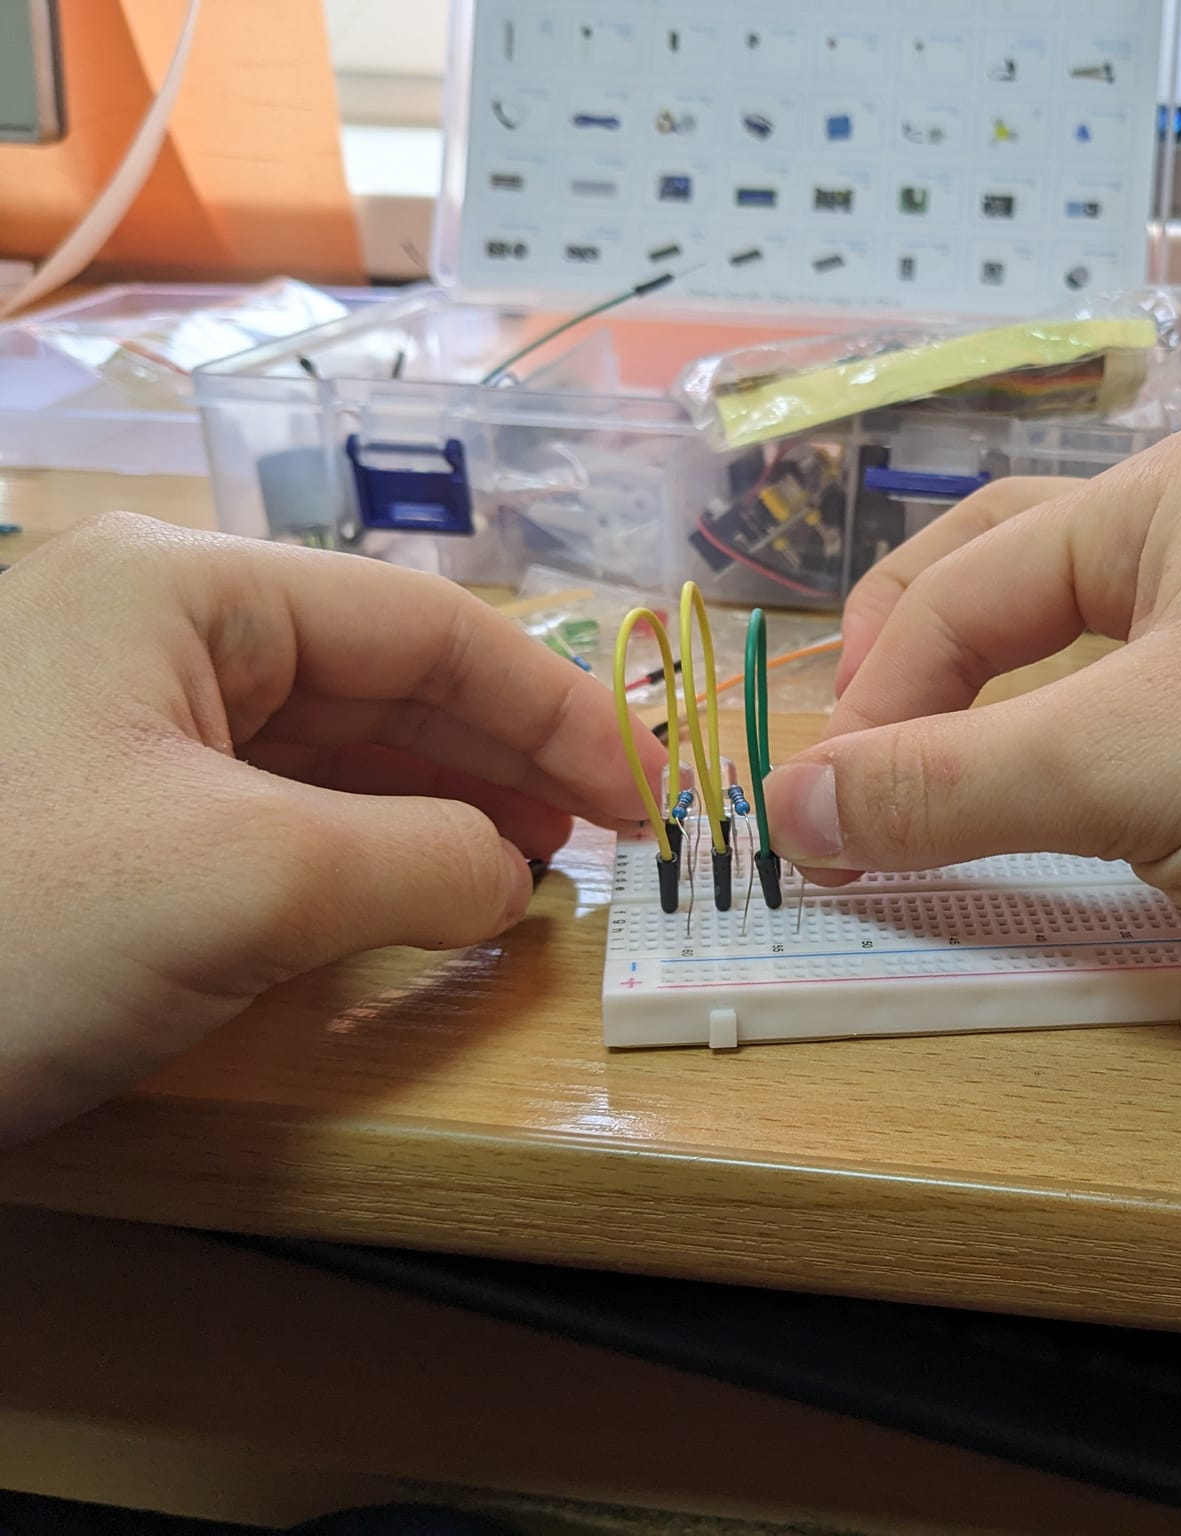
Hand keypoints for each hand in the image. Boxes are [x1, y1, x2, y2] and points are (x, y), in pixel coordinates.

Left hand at [0, 513, 663, 1144]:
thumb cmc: (7, 927)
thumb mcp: (250, 884)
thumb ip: (427, 858)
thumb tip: (512, 877)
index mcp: (177, 589)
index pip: (420, 621)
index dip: (553, 708)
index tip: (642, 799)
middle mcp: (146, 629)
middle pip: (376, 672)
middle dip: (497, 754)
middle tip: (597, 839)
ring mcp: (110, 719)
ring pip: (324, 741)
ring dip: (436, 802)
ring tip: (527, 868)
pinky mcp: (90, 811)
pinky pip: (264, 804)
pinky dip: (357, 848)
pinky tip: (417, 887)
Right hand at [766, 430, 1180, 1068]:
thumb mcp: (1129, 765)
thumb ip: (946, 783)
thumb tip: (786, 804)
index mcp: (1167, 494)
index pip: (962, 580)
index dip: (874, 694)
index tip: (813, 813)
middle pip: (1005, 589)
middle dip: (914, 676)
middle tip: (846, 778)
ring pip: (1070, 668)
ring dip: (983, 728)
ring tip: (917, 800)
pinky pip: (1136, 736)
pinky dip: (1063, 776)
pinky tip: (1043, 821)